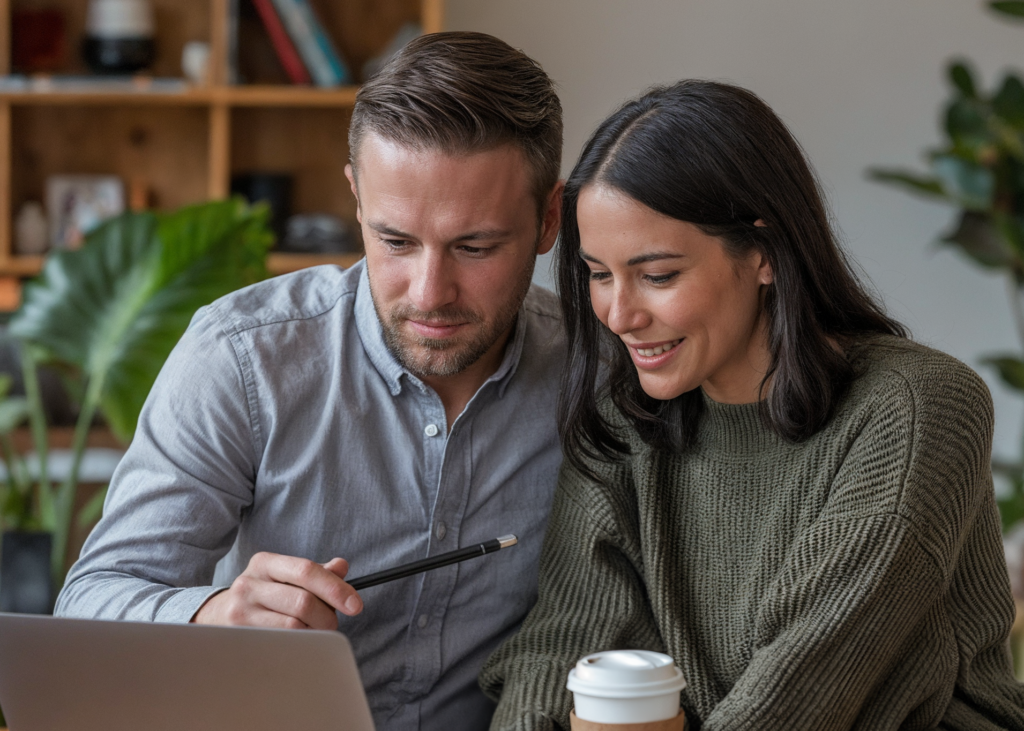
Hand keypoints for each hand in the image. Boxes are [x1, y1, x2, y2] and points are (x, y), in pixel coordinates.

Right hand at [191, 552, 362, 628]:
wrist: (217, 615)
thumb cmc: (263, 595)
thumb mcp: (285, 576)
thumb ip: (316, 572)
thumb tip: (341, 567)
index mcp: (265, 563)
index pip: (307, 571)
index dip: (335, 588)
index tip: (355, 605)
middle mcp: (249, 583)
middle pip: (304, 602)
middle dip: (327, 617)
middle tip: (330, 623)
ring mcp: (241, 611)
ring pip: (294, 627)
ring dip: (313, 632)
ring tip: (311, 630)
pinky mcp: (239, 636)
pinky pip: (282, 643)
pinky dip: (299, 644)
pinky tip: (297, 640)